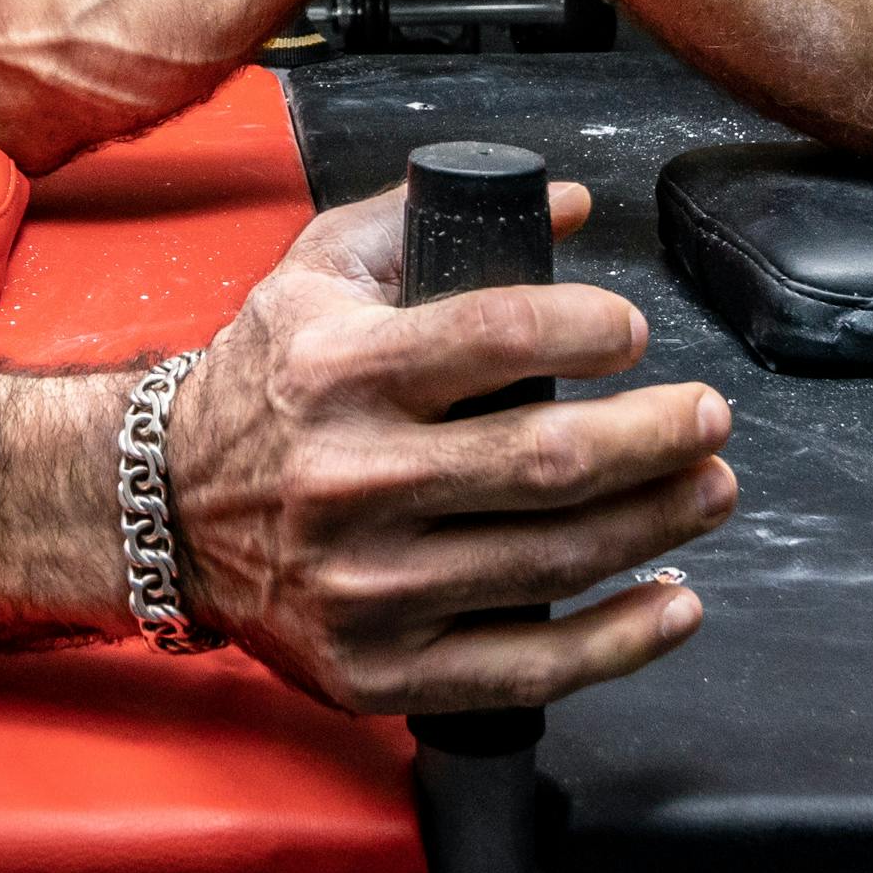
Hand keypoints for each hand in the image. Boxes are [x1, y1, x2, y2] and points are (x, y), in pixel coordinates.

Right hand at [164, 181, 734, 713]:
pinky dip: (619, 639)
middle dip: (655, 435)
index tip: (633, 332)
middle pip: (546, 460)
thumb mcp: (320, 273)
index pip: (497, 336)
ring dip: (657, 523)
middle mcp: (351, 480)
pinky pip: (526, 668)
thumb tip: (566, 204)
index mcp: (339, 370)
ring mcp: (366, 586)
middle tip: (708, 417)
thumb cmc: (261, 384)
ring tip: (709, 490)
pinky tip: (675, 602)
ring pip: (551, 560)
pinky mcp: (378, 668)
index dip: (589, 329)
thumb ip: (428, 220)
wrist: (163, 509)